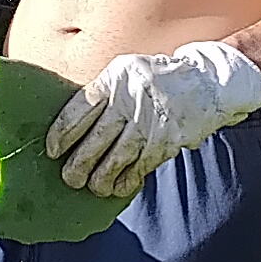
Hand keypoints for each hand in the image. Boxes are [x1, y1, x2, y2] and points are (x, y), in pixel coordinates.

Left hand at [43, 41, 260, 197]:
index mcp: (115, 78)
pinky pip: (140, 166)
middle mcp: (131, 98)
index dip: (62, 133)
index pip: (79, 109)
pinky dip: (126, 180)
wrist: (207, 81)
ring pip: (116, 157)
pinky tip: (117, 187)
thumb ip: (103, 95)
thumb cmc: (157, 80)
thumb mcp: (127, 73)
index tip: (53, 150)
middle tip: (69, 177)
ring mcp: (150, 121)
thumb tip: (71, 130)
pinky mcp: (167, 140)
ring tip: (92, 186)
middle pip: (95, 138)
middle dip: (78, 163)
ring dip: (100, 177)